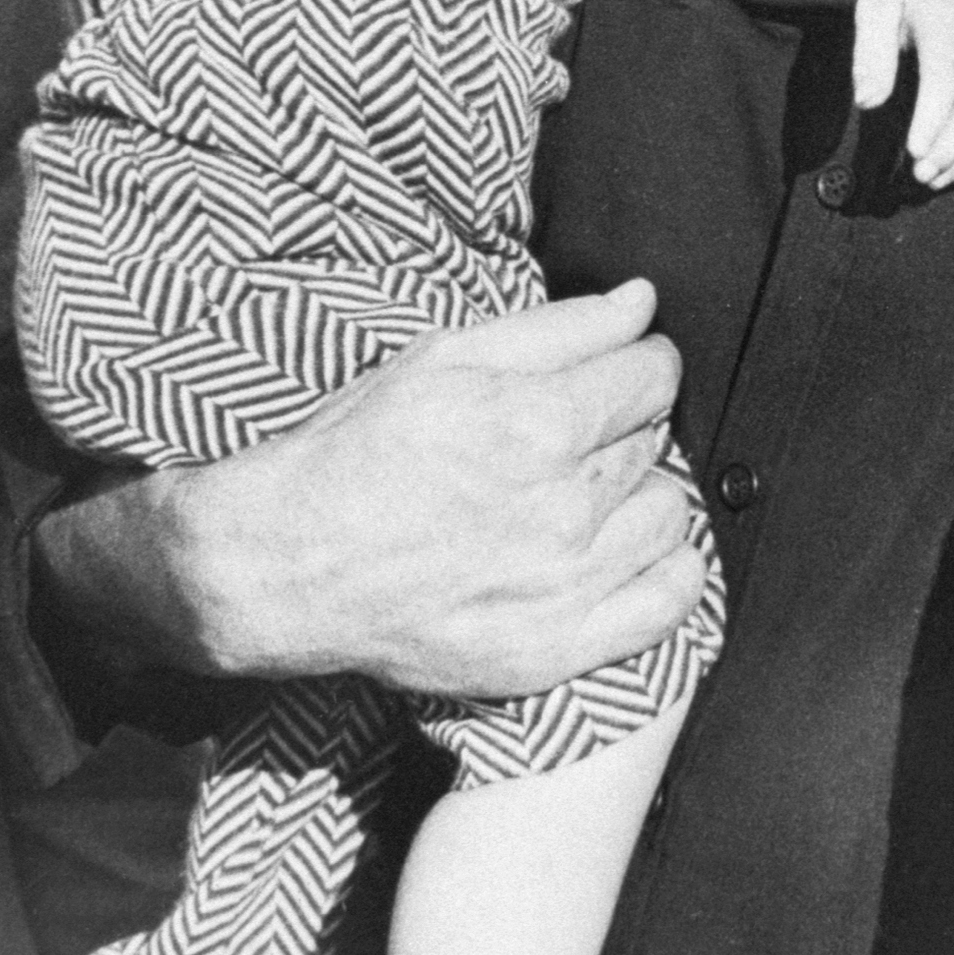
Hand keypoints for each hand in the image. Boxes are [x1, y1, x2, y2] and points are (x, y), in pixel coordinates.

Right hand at [125, 282, 706, 698]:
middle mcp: (559, 511)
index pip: (655, 375)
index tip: (616, 372)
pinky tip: (624, 552)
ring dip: (641, 496)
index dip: (640, 362)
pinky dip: (666, 572)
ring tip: (583, 495)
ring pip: (670, 516)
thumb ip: (562, 326)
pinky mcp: (552, 651)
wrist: (283, 565)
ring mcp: (560, 590)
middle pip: (658, 442)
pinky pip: (668, 605)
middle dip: (624, 427)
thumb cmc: (355, 453)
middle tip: (568, 437)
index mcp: (536, 426)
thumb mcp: (446, 357)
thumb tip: (642, 303)